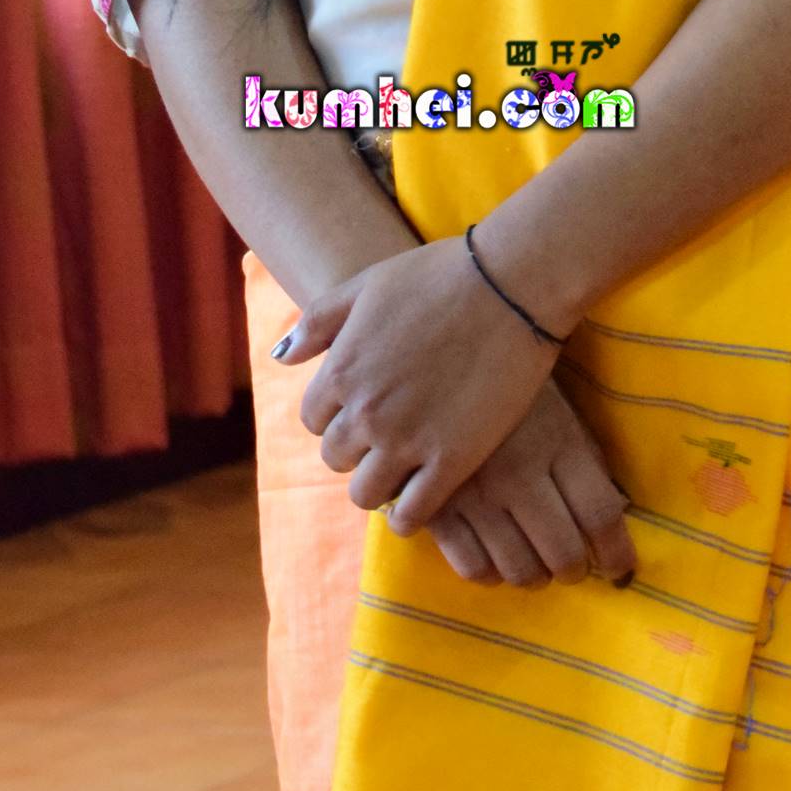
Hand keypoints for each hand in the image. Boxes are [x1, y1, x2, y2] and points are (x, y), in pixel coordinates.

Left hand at [274, 234, 559, 529]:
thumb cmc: (438, 275)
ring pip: (365, 493)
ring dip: (378, 483)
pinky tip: (421, 497)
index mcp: (341, 371)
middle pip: (336, 458)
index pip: (314, 420)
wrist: (509, 284)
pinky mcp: (450, 461)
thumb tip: (281, 357)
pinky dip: (408, 515)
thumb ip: (318, 322)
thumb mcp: (366, 285)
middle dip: (356, 448)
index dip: (337, 415)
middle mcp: (365, 412)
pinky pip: (411, 514)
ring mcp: (407, 440)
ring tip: (402, 468)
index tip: (363, 409)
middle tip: (386, 436)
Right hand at [424, 381, 637, 587]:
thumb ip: (588, 467)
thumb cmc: (517, 394)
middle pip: (562, 553)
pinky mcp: (435, 507)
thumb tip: (613, 521)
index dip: (617, 553)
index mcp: (557, 442)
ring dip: (536, 576)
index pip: (599, 514)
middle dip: (575, 570)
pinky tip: (496, 557)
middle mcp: (517, 474)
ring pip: (518, 570)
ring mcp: (474, 494)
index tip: (621, 570)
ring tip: (536, 563)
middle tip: (573, 565)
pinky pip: (472, 568)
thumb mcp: (564, 416)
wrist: (443, 363)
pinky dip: (491, 574)